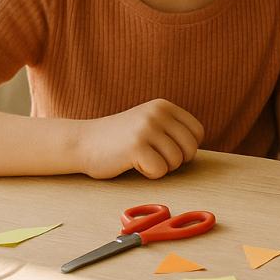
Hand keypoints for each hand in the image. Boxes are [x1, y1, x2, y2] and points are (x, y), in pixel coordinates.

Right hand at [78, 99, 204, 179]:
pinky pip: (160, 170)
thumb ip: (171, 129)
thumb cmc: (119, 139)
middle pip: (190, 148)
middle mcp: (157, 114)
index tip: (167, 150)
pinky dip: (149, 174)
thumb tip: (196, 148)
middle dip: (176, 161)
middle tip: (154, 158)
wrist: (83, 142)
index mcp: (163, 106)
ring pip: (176, 161)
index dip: (187, 148)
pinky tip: (133, 164)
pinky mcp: (136, 146)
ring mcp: (146, 128)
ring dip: (160, 167)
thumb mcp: (149, 122)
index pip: (197, 132)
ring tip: (141, 159)